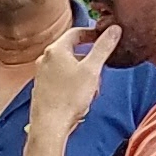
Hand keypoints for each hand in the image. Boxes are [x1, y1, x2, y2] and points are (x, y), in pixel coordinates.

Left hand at [28, 21, 117, 147]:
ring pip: (70, 68)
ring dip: (84, 77)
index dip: (93, 33)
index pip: (76, 32)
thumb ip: (103, 47)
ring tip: (91, 91)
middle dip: (90, 62)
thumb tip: (114, 29)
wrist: (50, 126)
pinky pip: (63, 81)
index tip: (104, 37)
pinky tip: (80, 100)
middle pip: (74, 52)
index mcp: (55, 50)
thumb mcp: (92, 70)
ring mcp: (41, 75)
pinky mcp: (42, 89)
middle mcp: (44, 60)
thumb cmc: (69, 98)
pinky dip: (74, 86)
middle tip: (99, 73)